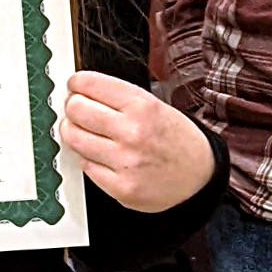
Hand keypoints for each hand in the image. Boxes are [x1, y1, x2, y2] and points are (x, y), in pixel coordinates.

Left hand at [59, 70, 215, 212]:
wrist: (199, 175)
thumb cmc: (175, 138)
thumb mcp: (154, 105)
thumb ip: (118, 97)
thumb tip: (80, 91)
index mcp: (142, 105)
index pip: (90, 84)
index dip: (76, 83)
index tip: (75, 85)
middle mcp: (133, 132)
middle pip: (76, 109)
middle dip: (72, 106)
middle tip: (76, 108)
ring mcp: (125, 162)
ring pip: (74, 138)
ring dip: (73, 131)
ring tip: (83, 130)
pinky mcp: (120, 188)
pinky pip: (85, 166)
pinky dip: (88, 158)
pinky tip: (99, 154)